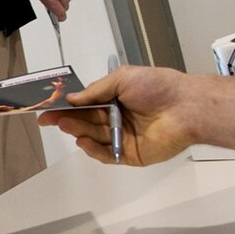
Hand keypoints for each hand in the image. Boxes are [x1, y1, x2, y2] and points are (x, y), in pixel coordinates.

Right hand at [40, 64, 201, 166]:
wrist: (185, 107)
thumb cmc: (158, 87)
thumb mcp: (122, 78)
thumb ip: (95, 90)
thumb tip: (73, 98)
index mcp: (118, 99)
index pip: (87, 104)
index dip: (68, 106)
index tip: (48, 108)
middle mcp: (119, 118)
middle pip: (88, 122)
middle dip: (68, 119)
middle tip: (48, 119)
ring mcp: (124, 138)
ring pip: (95, 138)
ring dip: (78, 132)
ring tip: (65, 125)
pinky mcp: (131, 155)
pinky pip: (108, 155)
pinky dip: (94, 150)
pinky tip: (83, 141)